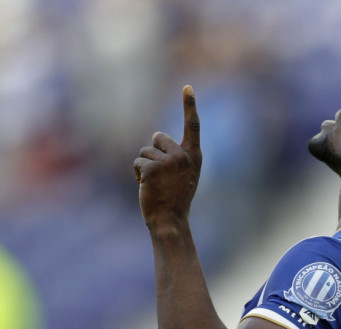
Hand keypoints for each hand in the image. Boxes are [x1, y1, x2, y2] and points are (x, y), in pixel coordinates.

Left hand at [134, 85, 201, 229]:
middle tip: (161, 175)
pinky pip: (137, 162)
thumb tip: (156, 137)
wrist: (170, 220)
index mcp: (194, 156)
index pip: (193, 126)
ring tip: (155, 184)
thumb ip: (177, 156)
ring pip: (145, 151)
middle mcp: (183, 156)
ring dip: (144, 166)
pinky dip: (138, 175)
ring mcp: (168, 162)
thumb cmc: (176, 198)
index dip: (189, 105)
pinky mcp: (152, 168)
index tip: (187, 87)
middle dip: (153, 152)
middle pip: (158, 137)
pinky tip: (147, 187)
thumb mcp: (185, 175)